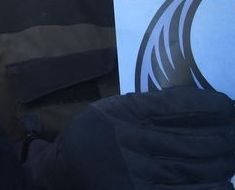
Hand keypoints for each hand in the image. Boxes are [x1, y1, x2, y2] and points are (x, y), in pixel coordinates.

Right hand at [48, 87, 234, 188]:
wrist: (65, 174)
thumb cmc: (93, 137)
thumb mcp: (111, 110)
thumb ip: (146, 105)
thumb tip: (195, 101)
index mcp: (123, 115)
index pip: (178, 107)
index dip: (210, 106)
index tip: (228, 106)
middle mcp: (132, 142)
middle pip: (193, 139)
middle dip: (226, 135)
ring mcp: (139, 173)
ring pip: (196, 167)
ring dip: (224, 161)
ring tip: (234, 153)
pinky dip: (211, 187)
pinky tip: (223, 182)